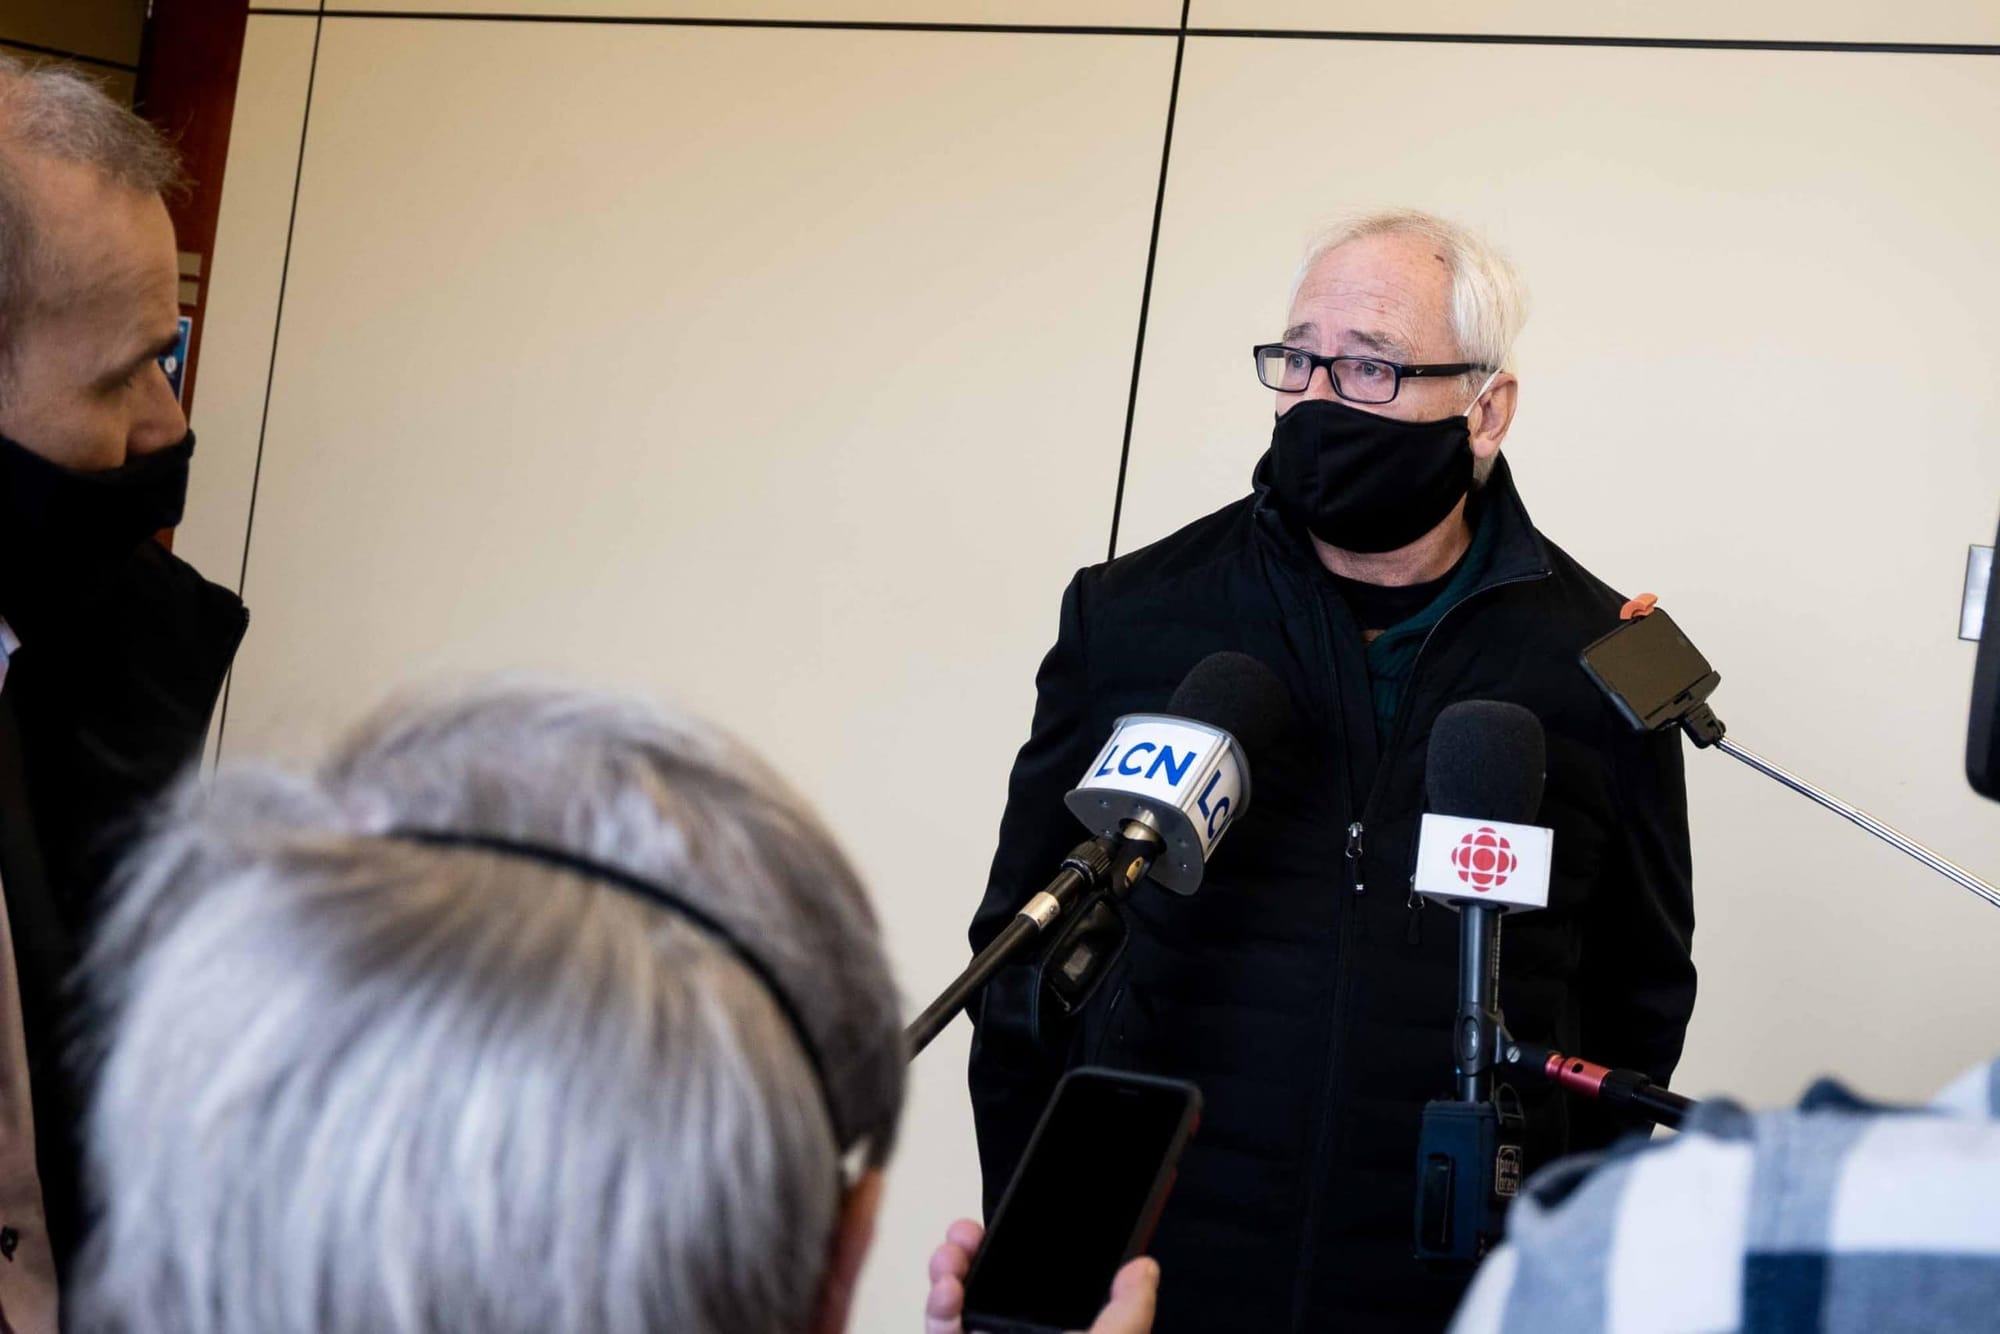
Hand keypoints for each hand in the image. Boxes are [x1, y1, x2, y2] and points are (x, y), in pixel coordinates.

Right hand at [924, 1219, 1159, 1333]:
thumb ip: (1128, 1312)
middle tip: (970, 1231)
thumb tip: (1144, 1266)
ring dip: (949, 1269)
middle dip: (974, 1250)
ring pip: (955, 1301)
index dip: (1021, 1247)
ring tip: (953, 1255)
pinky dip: (937, 1303)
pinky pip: (938, 1328)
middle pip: (988, 1284)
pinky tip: (947, 1288)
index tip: (1015, 1219)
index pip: (1036, 1282)